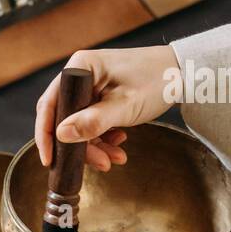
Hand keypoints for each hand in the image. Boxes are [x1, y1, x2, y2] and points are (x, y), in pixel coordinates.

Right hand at [34, 44, 180, 169]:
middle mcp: (81, 75)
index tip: (50, 159)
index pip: (51, 104)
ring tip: (116, 159)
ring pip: (81, 124)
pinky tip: (119, 144)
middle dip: (80, 145)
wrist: (184, 73)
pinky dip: (104, 138)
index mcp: (81, 68)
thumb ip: (93, 121)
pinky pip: (94, 123)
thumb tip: (61, 135)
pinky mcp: (102, 97)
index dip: (46, 133)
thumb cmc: (157, 80)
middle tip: (99, 164)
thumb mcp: (125, 106)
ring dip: (95, 145)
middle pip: (65, 118)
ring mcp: (92, 87)